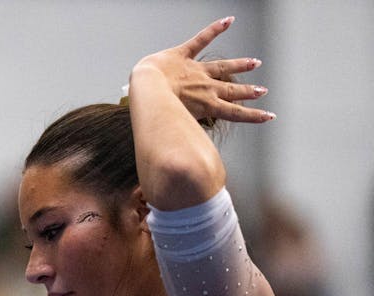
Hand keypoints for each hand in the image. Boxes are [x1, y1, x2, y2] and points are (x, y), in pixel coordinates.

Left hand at [132, 16, 273, 123]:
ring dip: (240, 63)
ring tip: (254, 62)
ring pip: (223, 66)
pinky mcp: (183, 54)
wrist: (146, 88)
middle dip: (249, 91)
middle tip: (263, 90)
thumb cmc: (155, 111)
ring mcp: (196, 69)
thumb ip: (190, 136)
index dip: (253, 115)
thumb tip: (194, 155)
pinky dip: (216, 28)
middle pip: (232, 89)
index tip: (268, 116)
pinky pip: (202, 39)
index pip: (234, 112)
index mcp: (205, 105)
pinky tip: (229, 20)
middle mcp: (205, 87)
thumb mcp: (178, 127)